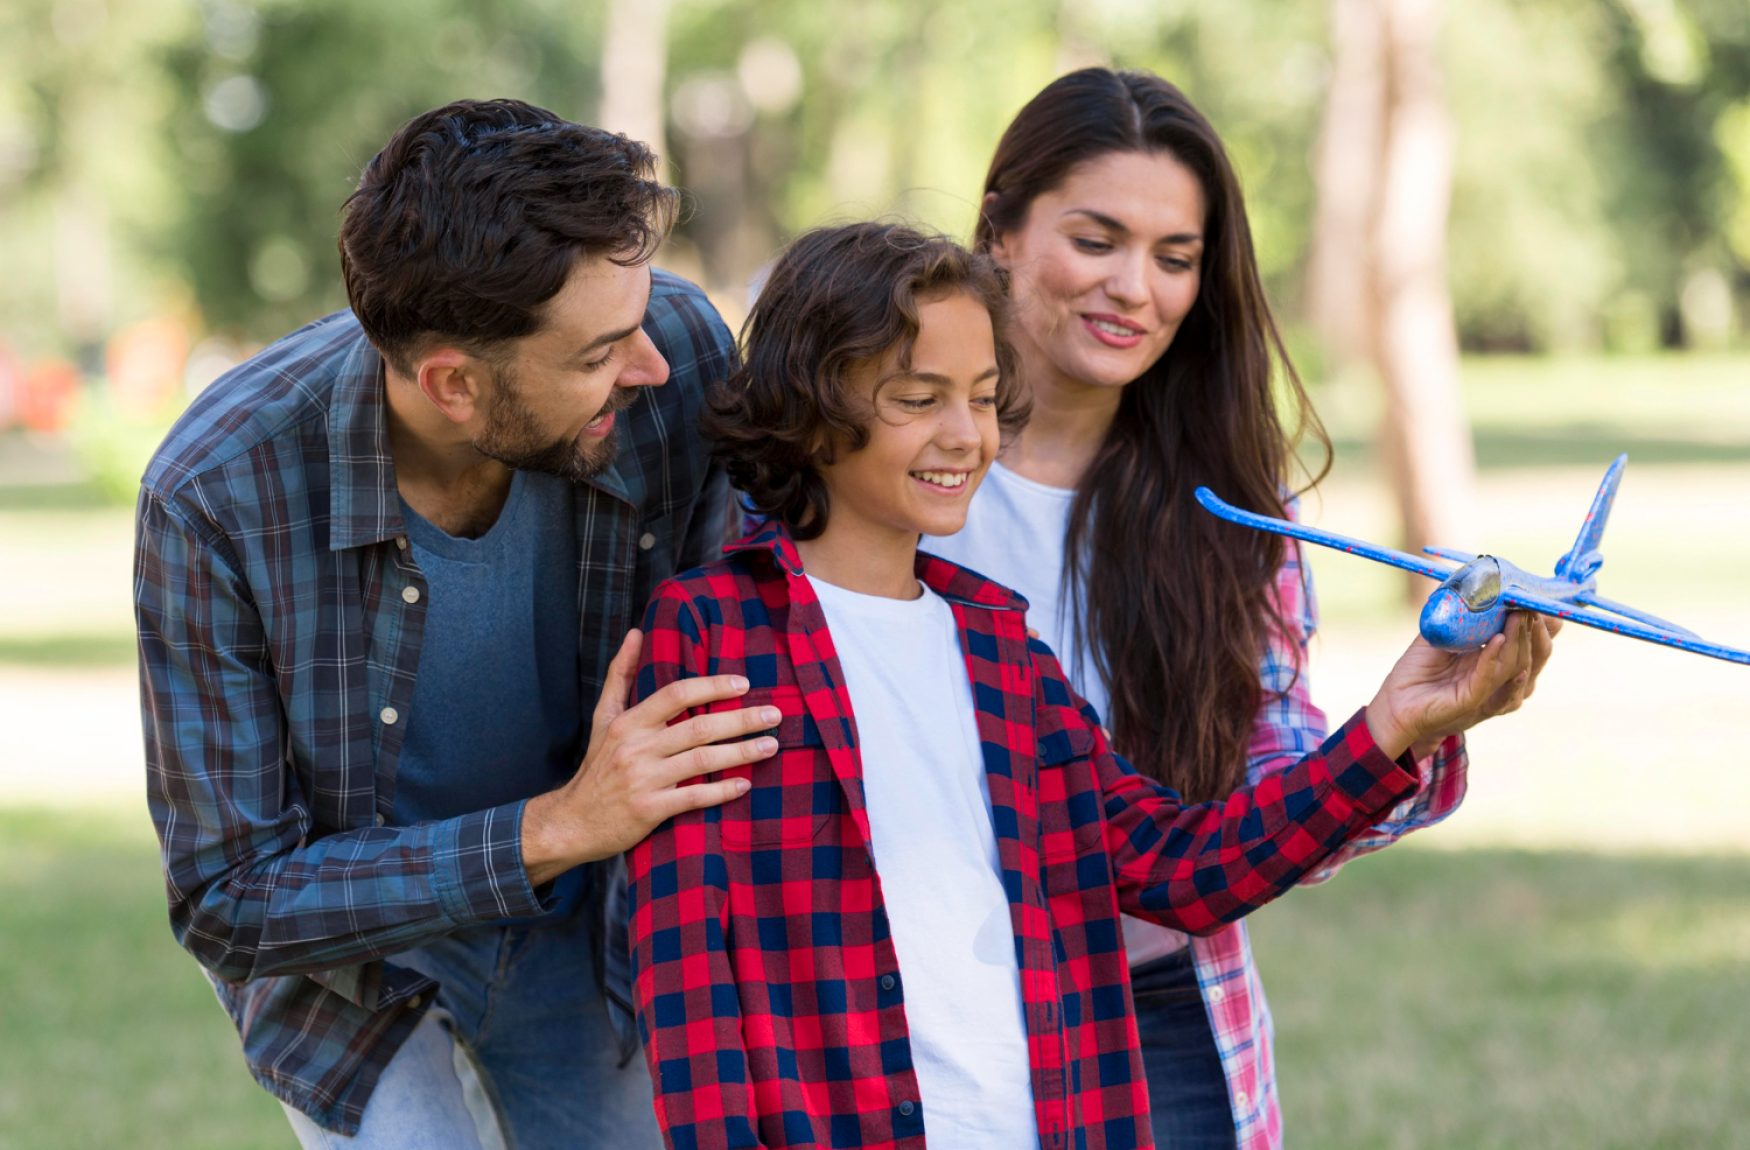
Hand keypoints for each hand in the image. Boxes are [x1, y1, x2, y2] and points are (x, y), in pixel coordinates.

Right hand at [521, 629, 776, 884]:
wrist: (573, 822)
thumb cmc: (596, 767)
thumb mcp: (602, 718)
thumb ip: (620, 675)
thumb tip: (636, 633)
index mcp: (628, 722)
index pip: (676, 694)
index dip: (712, 686)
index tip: (744, 683)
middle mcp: (637, 747)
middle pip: (698, 727)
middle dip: (741, 719)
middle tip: (773, 715)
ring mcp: (644, 779)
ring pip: (702, 760)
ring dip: (741, 752)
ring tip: (771, 746)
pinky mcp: (650, 810)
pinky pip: (694, 797)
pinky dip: (722, 790)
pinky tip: (745, 783)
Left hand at [1367, 612, 1557, 760]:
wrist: (1397, 703)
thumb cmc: (1421, 668)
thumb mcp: (1445, 633)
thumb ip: (1463, 612)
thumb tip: (1477, 580)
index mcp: (1504, 660)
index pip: (1537, 639)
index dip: (1544, 619)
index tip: (1537, 595)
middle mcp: (1506, 679)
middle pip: (1537, 653)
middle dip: (1537, 627)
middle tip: (1530, 603)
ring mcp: (1492, 693)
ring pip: (1518, 665)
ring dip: (1519, 638)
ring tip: (1519, 615)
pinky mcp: (1472, 703)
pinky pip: (1489, 679)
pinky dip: (1494, 659)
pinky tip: (1497, 640)